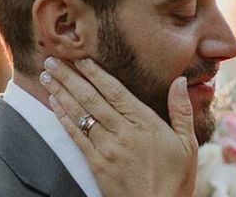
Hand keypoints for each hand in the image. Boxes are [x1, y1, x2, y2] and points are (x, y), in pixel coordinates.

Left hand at [40, 57, 197, 196]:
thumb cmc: (176, 178)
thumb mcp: (188, 143)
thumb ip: (182, 109)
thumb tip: (179, 79)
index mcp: (145, 123)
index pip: (115, 91)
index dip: (96, 73)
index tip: (81, 57)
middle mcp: (123, 132)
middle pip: (92, 98)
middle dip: (70, 76)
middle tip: (53, 59)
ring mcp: (107, 149)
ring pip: (80, 114)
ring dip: (61, 92)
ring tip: (47, 75)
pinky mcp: (96, 165)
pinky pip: (76, 136)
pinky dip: (63, 117)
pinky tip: (54, 103)